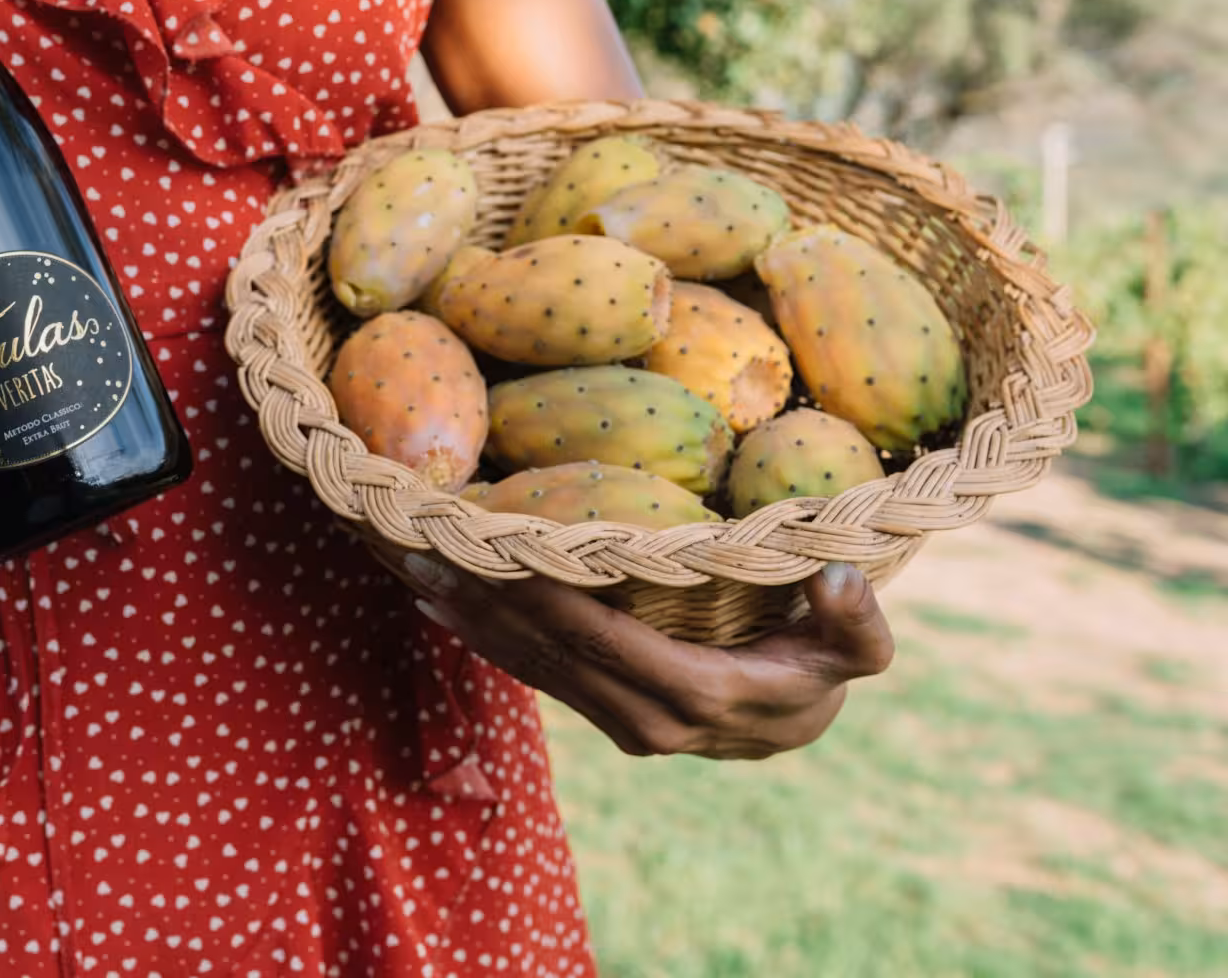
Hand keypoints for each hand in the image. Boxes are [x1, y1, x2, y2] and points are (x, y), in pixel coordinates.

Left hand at [399, 555, 894, 759]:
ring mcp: (617, 722)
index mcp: (698, 693)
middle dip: (481, 599)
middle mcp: (646, 719)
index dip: (538, 594)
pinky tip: (439, 605)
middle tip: (418, 545)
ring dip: (468, 618)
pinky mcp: (600, 713)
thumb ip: (856, 620)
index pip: (600, 636)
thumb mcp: (858, 648)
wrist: (800, 722)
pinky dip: (485, 638)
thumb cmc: (826, 665)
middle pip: (548, 651)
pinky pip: (534, 674)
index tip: (485, 549)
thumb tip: (836, 575)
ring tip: (409, 568)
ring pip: (530, 667)